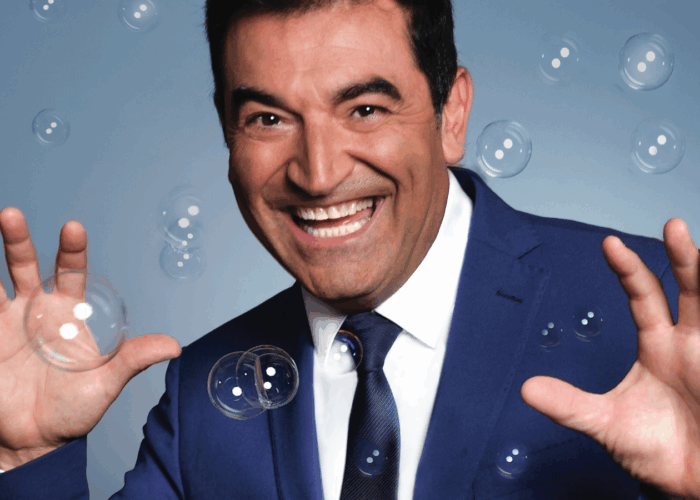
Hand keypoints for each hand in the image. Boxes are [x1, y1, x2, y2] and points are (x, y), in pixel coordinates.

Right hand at [0, 207, 180, 470]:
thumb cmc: (74, 409)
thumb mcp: (107, 383)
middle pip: (24, 266)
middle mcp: (34, 310)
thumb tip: (176, 346)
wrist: (35, 441)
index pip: (70, 272)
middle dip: (17, 241)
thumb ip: (134, 359)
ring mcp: (4, 323)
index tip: (73, 227)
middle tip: (10, 215)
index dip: (72, 250)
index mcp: (67, 313)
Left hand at [521, 218, 699, 497]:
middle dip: (685, 258)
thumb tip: (526, 389)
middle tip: (673, 226)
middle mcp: (691, 343)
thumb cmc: (655, 449)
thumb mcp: (607, 424)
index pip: (643, 297)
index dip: (628, 270)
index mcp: (658, 346)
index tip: (609, 244)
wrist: (691, 484)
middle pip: (692, 289)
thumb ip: (570, 405)